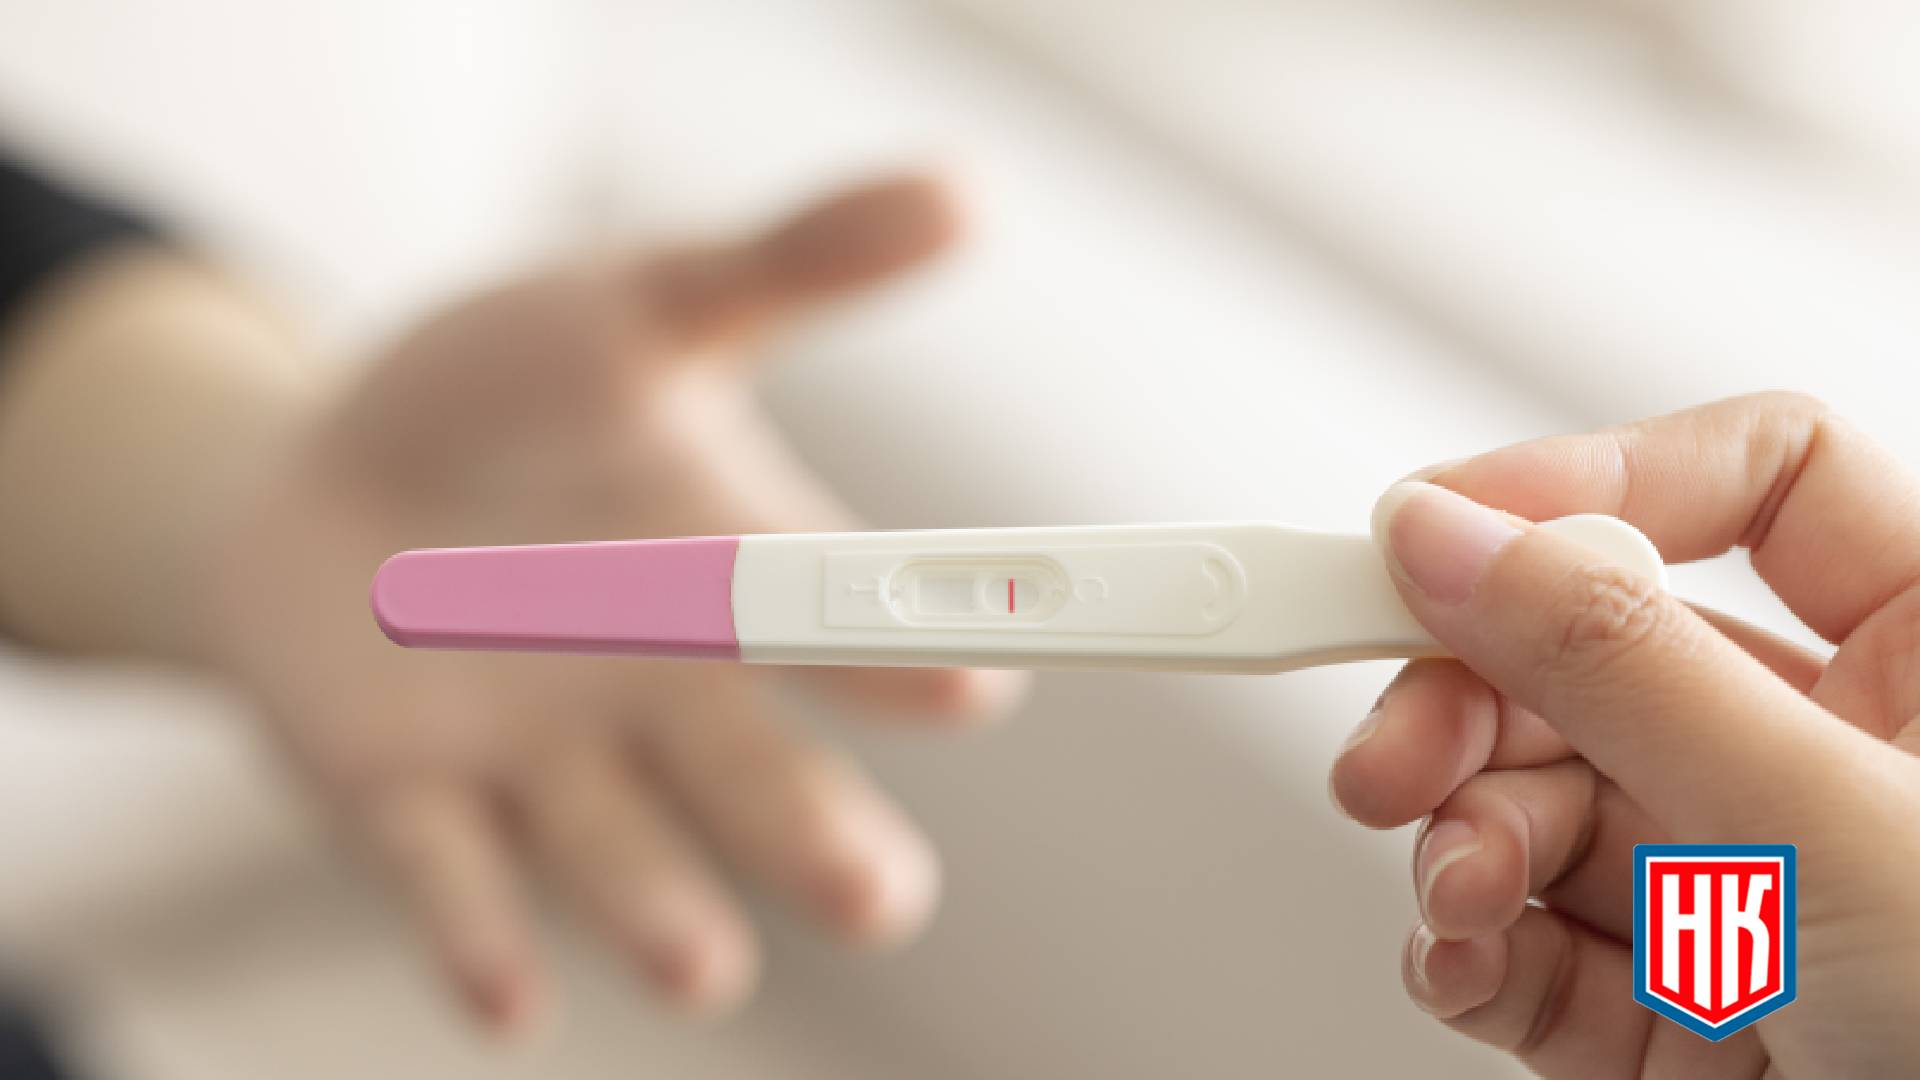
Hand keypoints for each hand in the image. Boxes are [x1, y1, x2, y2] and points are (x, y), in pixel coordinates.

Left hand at [195, 176, 1025, 1034]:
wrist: (326, 478)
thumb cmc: (517, 393)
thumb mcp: (642, 304)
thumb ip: (792, 265)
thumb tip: (965, 188)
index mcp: (737, 578)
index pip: (844, 621)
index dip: (909, 651)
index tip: (982, 677)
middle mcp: (663, 693)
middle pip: (755, 779)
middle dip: (815, 839)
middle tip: (879, 897)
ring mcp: (538, 758)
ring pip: (615, 849)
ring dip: (660, 909)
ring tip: (700, 964)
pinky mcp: (407, 798)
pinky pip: (449, 876)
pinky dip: (479, 935)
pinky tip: (509, 998)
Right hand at [1327, 392, 1919, 1077]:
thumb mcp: (1840, 830)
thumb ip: (1626, 664)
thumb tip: (1455, 536)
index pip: (1759, 484)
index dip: (1594, 481)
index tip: (1436, 529)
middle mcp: (1834, 759)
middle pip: (1595, 649)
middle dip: (1473, 697)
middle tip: (1392, 742)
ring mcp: (1747, 888)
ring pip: (1542, 801)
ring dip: (1464, 841)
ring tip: (1453, 891)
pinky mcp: (1680, 1009)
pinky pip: (1534, 936)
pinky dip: (1474, 946)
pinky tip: (1464, 954)